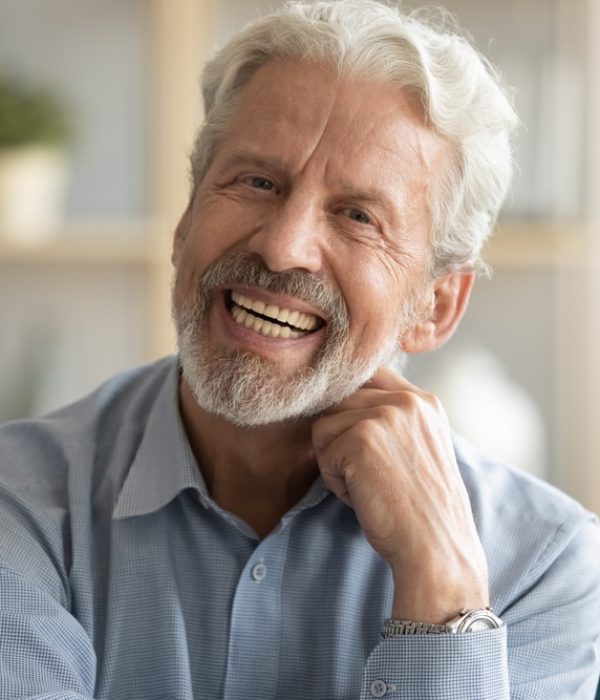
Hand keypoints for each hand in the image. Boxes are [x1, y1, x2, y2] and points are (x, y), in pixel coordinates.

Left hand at [312, 367, 489, 622]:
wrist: (436, 549)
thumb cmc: (421, 509)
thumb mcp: (417, 449)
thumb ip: (390, 419)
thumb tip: (339, 401)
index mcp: (424, 401)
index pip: (369, 374)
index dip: (350, 403)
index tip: (354, 439)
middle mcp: (408, 399)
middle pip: (340, 399)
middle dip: (340, 438)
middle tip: (366, 475)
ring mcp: (386, 414)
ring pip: (325, 424)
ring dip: (335, 460)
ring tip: (366, 486)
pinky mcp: (362, 436)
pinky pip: (323, 450)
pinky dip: (334, 479)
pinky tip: (362, 495)